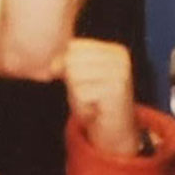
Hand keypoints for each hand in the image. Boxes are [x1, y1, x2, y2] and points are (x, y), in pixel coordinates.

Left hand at [61, 39, 138, 156]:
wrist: (115, 127)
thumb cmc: (94, 99)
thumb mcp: (79, 76)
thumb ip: (66, 63)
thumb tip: (53, 65)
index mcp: (114, 50)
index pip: (74, 47)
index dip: (66, 65)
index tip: (84, 81)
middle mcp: (120, 58)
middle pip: (72, 60)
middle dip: (72, 81)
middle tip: (89, 93)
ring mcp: (121, 73)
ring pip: (75, 75)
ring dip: (76, 93)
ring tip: (92, 100)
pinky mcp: (117, 90)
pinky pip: (81, 93)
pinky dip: (82, 105)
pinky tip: (95, 109)